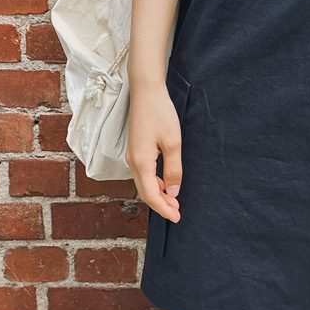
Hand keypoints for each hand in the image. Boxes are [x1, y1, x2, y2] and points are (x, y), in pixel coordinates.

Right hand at [125, 83, 183, 224]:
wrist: (146, 92)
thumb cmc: (160, 113)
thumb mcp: (173, 143)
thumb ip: (173, 169)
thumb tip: (173, 192)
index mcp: (141, 162)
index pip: (151, 195)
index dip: (164, 209)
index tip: (177, 218)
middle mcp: (132, 162)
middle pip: (145, 192)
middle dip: (161, 205)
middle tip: (177, 212)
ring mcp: (132, 156)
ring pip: (144, 184)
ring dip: (158, 194)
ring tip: (174, 201)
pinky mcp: (135, 150)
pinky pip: (143, 174)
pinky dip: (155, 183)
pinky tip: (166, 184)